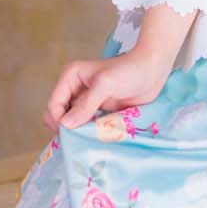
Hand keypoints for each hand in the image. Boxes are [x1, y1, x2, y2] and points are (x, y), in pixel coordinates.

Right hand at [42, 48, 171, 131]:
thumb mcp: (105, 84)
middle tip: (82, 137)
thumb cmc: (130, 71)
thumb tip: (66, 124)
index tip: (73, 133)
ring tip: (92, 137)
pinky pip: (86, 126)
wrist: (152, 70)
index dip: (60, 121)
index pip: (54, 106)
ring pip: (72, 124)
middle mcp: (74, 90)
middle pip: (59, 116)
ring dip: (79, 132)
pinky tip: (99, 136)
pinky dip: (89, 133)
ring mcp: (86, 102)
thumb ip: (86, 104)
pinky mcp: (97, 111)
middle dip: (67, 128)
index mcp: (70, 78)